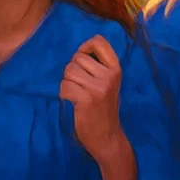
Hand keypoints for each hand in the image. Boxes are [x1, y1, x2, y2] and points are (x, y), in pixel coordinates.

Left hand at [61, 36, 131, 171]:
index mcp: (115, 69)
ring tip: (77, 94)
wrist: (107, 137)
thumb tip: (79, 50)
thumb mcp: (108, 83)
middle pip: (77, 57)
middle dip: (73, 70)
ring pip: (69, 71)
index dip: (85, 47)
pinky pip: (64, 86)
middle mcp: (109, 76)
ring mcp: (98, 88)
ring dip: (67, 83)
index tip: (83, 60)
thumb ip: (98, 66)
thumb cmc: (103, 108)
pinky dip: (64, 94)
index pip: (99, 41)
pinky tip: (74, 103)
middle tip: (81, 86)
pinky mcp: (86, 99)